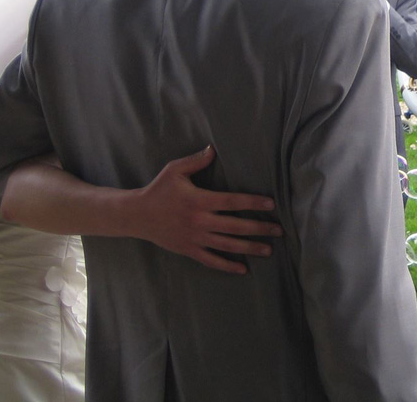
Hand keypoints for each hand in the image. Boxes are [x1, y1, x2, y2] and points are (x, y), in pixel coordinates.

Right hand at [131, 146, 281, 273]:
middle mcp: (200, 221)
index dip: (253, 203)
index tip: (271, 204)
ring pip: (227, 246)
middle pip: (235, 226)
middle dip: (259, 228)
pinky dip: (227, 266)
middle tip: (279, 230)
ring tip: (268, 250)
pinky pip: (211, 261)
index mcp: (199, 200)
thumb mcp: (175, 170)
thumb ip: (196, 160)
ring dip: (249, 248)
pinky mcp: (189, 250)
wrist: (137, 215)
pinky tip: (243, 269)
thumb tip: (214, 148)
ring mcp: (194, 238)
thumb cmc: (159, 190)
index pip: (232, 202)